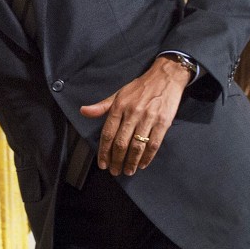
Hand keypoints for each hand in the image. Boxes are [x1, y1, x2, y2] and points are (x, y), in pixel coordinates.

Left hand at [81, 56, 188, 175]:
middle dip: (116, 160)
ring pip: (137, 145)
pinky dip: (148, 157)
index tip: (102, 163)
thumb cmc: (139, 88)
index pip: (108, 133)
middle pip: (121, 142)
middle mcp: (132, 113)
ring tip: (127, 171)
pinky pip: (154, 143)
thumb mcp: (118, 94)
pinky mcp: (163, 122)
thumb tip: (83, 111)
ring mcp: (148, 118)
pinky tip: (143, 164)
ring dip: (131, 162)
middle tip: (114, 171)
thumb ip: (102, 106)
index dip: (104, 150)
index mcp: (119, 107)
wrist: (165, 77)